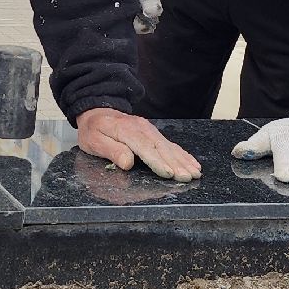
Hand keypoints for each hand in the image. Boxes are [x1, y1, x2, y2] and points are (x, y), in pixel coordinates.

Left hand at [76, 108, 200, 181]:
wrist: (97, 110)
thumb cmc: (93, 130)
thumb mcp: (93, 141)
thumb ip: (111, 150)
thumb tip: (127, 163)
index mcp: (126, 130)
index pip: (144, 148)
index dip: (157, 161)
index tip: (168, 174)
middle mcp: (141, 128)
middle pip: (161, 148)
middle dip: (176, 164)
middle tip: (188, 177)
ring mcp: (149, 129)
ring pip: (169, 146)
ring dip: (183, 160)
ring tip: (195, 173)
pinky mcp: (153, 132)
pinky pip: (170, 144)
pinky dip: (183, 154)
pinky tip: (193, 162)